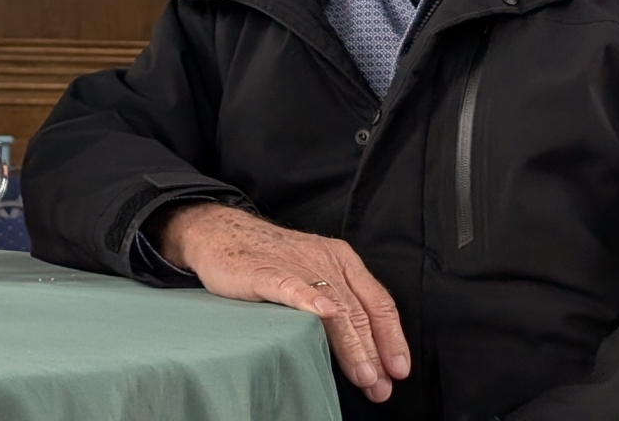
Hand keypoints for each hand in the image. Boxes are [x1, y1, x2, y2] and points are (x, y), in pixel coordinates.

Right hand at [153, 202, 409, 402]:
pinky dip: (310, 303)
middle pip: (359, 313)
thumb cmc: (268, 259)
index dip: (392, 338)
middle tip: (380, 386)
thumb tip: (363, 352)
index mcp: (343, 261)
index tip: (399, 370)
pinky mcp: (266, 272)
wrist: (220, 232)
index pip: (379, 303)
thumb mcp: (313, 273)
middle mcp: (326, 262)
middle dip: (373, 354)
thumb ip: (338, 303)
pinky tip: (323, 317)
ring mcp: (297, 266)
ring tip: (363, 374)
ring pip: (334, 308)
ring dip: (352, 345)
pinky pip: (293, 289)